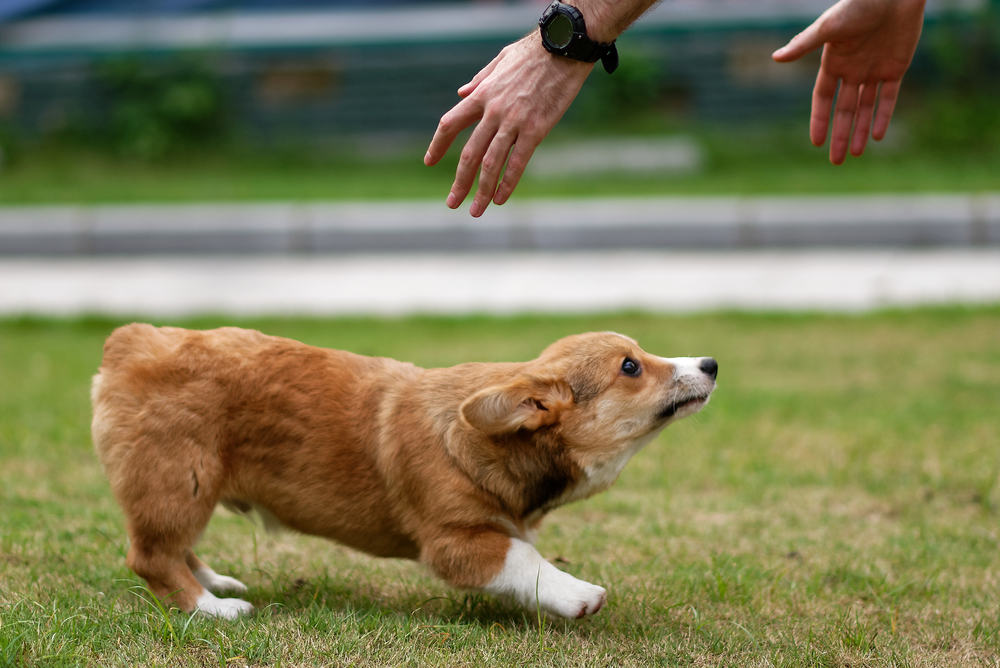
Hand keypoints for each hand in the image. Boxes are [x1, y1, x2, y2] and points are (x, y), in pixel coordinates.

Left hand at [424, 33, 593, 216]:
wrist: (563, 46)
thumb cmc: (534, 52)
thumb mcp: (500, 60)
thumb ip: (479, 80)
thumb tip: (461, 93)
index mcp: (481, 95)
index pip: (450, 124)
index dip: (437, 145)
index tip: (429, 162)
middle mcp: (493, 111)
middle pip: (469, 154)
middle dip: (459, 181)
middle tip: (452, 203)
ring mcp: (514, 122)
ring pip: (491, 164)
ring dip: (482, 190)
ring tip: (476, 210)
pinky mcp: (536, 129)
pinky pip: (518, 162)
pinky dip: (507, 183)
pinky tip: (500, 199)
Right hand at [772, 0, 925, 163]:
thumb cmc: (859, 4)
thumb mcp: (829, 26)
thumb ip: (804, 44)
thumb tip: (776, 58)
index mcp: (834, 62)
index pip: (823, 99)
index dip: (819, 120)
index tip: (815, 142)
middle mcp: (852, 70)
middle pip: (844, 110)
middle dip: (840, 135)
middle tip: (836, 161)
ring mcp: (874, 70)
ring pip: (865, 108)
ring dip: (861, 131)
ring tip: (856, 154)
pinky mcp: (896, 67)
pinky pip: (888, 97)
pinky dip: (883, 116)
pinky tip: (877, 135)